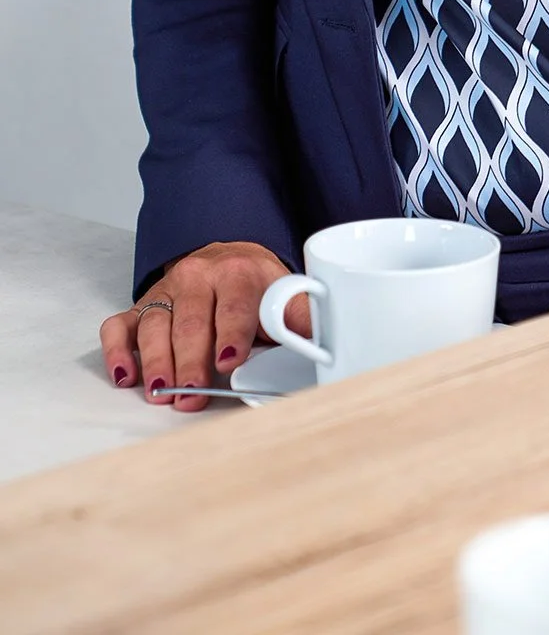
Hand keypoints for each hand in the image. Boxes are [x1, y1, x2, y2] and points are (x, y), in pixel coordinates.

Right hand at [100, 241, 310, 413]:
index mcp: (239, 274)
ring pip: (155, 325)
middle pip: (191, 321)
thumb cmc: (255, 288)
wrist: (228, 258)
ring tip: (160, 393)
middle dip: (191, 361)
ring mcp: (166, 292)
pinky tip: (125, 375)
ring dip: (156, 362)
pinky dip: (118, 350)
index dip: (232, 333)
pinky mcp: (141, 307)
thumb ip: (300, 318)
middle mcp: (198, 277)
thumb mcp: (283, 293)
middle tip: (191, 393)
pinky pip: (119, 325)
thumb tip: (328, 343)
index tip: (230, 360)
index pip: (234, 305)